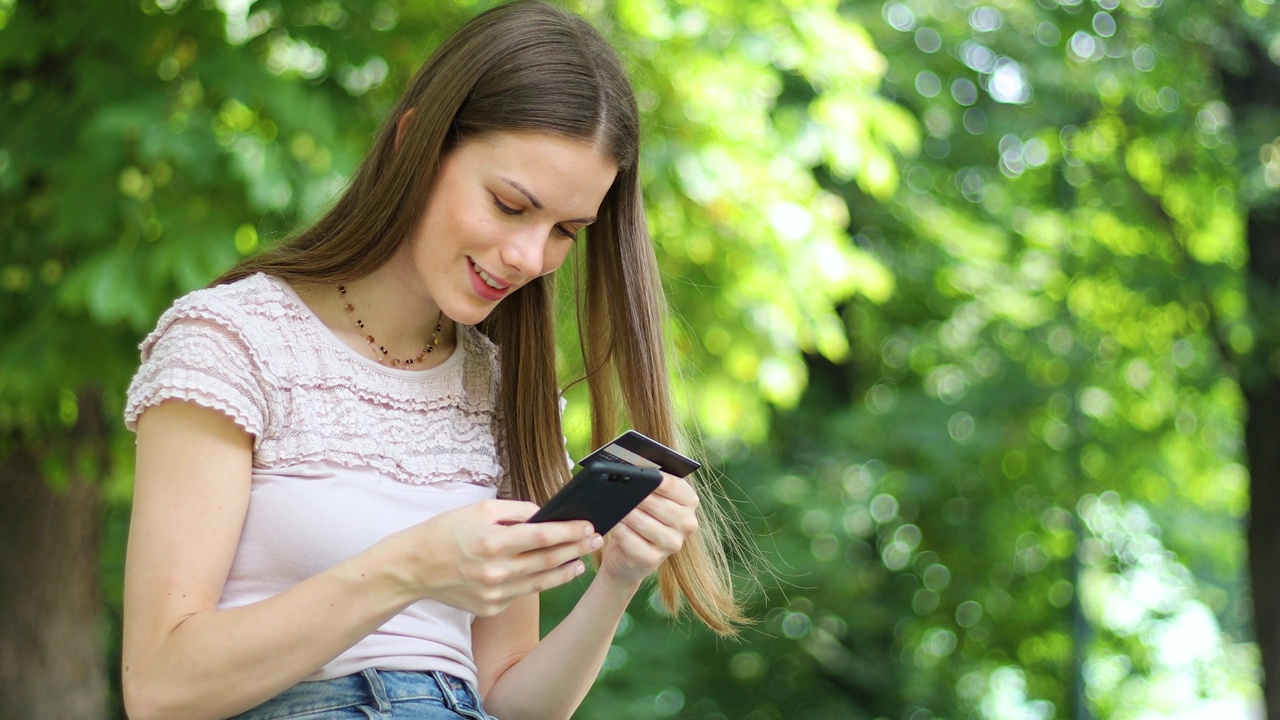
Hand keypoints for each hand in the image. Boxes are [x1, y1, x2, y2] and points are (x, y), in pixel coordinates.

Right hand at [388, 500, 602, 616]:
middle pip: (549, 561)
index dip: (571, 531)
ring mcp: (495, 594)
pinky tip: (551, 573)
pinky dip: (538, 582)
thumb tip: (546, 514)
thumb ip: (517, 511)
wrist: (414, 567)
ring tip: (580, 561)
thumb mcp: (480, 510)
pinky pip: (522, 593)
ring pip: (541, 582)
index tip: (589, 526)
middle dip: (576, 549)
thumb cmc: (447, 531)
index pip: (544, 536)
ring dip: (565, 571)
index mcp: (494, 542)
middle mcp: (497, 571)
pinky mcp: (491, 608)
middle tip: (595, 541)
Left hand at [597, 474, 699, 586]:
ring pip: (643, 522)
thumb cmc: (643, 518)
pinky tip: (614, 524)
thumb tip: (634, 469)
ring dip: (625, 513)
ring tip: (614, 505)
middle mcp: (686, 524)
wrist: (633, 557)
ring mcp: (672, 544)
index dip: (655, 478)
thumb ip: (651, 484)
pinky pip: (631, 540)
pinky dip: (620, 530)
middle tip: (620, 489)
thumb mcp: (652, 500)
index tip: (640, 472)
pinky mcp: (653, 559)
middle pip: (658, 505)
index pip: (674, 486)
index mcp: (690, 503)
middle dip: (637, 496)